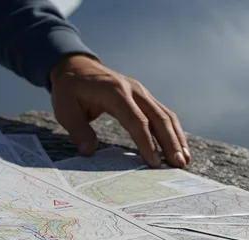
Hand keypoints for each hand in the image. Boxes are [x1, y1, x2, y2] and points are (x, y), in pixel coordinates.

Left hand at [49, 54, 190, 167]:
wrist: (75, 67)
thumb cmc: (69, 90)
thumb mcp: (65, 110)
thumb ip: (78, 131)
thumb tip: (89, 152)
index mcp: (115, 92)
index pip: (137, 121)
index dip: (147, 143)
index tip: (154, 162)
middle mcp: (133, 90)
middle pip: (158, 117)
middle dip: (170, 142)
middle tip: (179, 164)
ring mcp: (140, 92)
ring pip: (165, 115)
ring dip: (176, 137)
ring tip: (184, 160)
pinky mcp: (142, 97)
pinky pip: (161, 113)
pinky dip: (171, 130)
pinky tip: (177, 146)